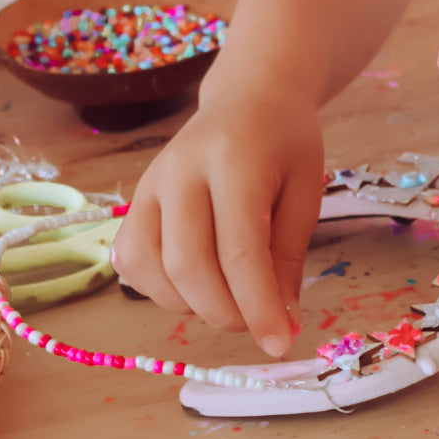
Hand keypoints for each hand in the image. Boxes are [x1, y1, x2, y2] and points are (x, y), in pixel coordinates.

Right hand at [111, 90, 323, 354]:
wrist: (249, 95)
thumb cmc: (286, 142)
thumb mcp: (307, 189)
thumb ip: (288, 256)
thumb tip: (280, 325)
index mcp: (235, 160)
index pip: (240, 250)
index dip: (259, 306)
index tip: (281, 342)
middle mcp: (182, 169)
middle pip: (188, 265)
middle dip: (225, 312)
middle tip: (258, 324)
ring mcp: (150, 184)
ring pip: (152, 270)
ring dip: (192, 304)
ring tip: (232, 296)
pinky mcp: (134, 200)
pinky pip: (131, 261)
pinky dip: (160, 289)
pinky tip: (196, 283)